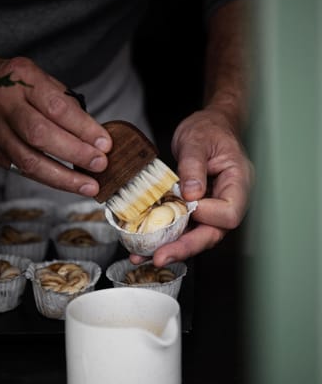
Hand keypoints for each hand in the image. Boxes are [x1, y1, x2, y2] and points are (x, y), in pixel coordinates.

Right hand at [0, 55, 112, 195]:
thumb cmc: (12, 82)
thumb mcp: (37, 77)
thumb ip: (63, 102)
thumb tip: (93, 134)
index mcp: (21, 79)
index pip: (57, 108)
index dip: (84, 128)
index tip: (104, 143)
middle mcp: (3, 104)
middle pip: (41, 135)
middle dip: (75, 154)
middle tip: (99, 164)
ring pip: (28, 161)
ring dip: (63, 178)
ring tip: (88, 185)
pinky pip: (19, 169)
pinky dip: (46, 178)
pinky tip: (65, 183)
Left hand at [130, 105, 253, 265]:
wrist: (207, 127)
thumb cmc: (209, 129)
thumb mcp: (197, 140)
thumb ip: (193, 166)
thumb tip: (191, 194)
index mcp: (238, 182)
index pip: (229, 212)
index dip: (207, 214)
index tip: (186, 203)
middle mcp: (229, 200)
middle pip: (213, 233)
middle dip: (185, 246)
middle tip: (159, 256)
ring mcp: (214, 208)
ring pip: (197, 237)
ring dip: (171, 248)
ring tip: (144, 256)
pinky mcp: (199, 211)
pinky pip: (185, 229)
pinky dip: (166, 238)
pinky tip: (146, 246)